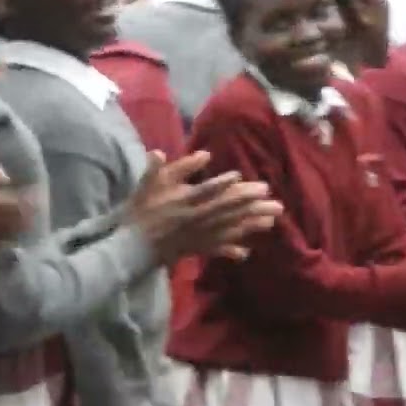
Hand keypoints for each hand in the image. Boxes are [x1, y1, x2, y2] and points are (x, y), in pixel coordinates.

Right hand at [0, 165, 31, 248]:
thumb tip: (6, 176)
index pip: (21, 204)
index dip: (31, 199)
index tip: (35, 192)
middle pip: (20, 222)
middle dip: (28, 214)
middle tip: (31, 206)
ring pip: (12, 234)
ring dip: (19, 226)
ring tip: (20, 217)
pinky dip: (5, 236)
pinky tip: (3, 230)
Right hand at [128, 151, 282, 262]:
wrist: (132, 246)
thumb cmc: (141, 210)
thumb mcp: (148, 184)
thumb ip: (164, 167)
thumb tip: (196, 153)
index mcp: (183, 201)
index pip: (206, 191)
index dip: (223, 185)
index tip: (241, 178)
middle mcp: (196, 218)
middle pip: (227, 211)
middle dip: (251, 205)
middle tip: (273, 199)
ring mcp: (199, 235)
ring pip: (229, 230)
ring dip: (251, 225)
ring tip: (272, 220)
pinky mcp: (197, 248)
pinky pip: (217, 249)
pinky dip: (232, 250)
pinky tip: (246, 252)